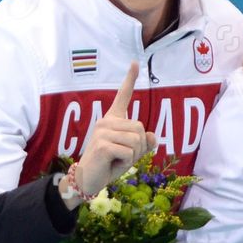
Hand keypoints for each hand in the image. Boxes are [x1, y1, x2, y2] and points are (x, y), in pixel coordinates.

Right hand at [63, 63, 156, 206]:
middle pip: (140, 128)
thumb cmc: (109, 165)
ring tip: (117, 160)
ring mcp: (103, 131)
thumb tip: (153, 136)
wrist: (88, 179)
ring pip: (137, 141)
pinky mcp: (102, 144)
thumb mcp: (131, 153)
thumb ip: (143, 143)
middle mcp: (106, 121)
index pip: (123, 96)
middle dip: (139, 147)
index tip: (135, 62)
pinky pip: (129, 152)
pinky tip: (112, 163)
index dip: (130, 79)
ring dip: (133, 156)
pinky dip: (126, 162)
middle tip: (123, 156)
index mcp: (113, 120)